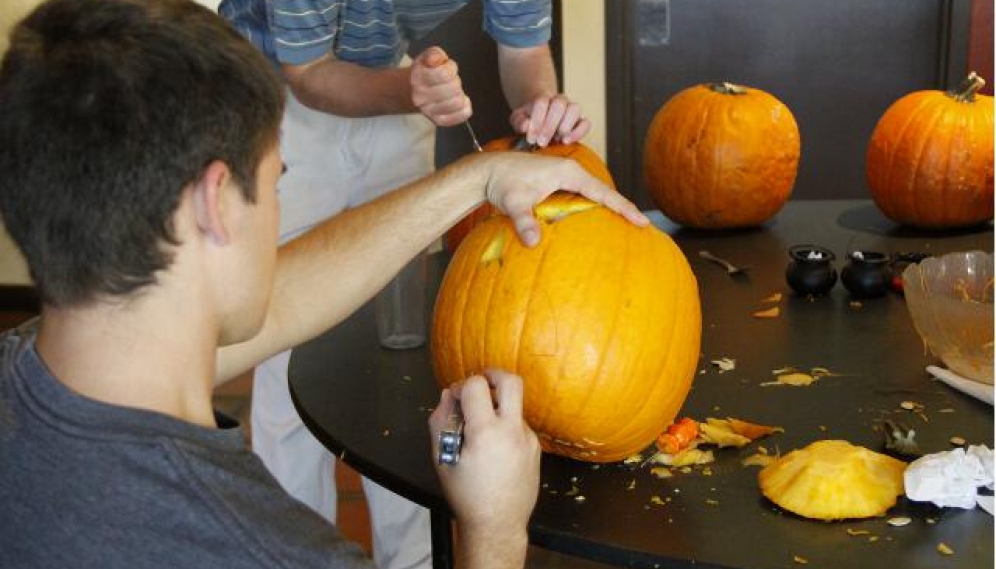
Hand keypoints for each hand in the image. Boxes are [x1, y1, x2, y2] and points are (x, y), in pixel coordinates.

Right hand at [411, 46, 471, 126]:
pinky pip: (463, 115)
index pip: (444, 74)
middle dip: (455, 81)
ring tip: (452, 92)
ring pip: (458, 103)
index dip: (450, 69)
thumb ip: (434, 54)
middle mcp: (420, 97)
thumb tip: (436, 59)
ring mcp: (429, 112)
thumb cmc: (426, 73)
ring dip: (459, 94)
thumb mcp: (428, 57)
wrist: (414, 92)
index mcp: (417, 78)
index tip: (446, 69)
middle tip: (450, 82)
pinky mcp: (439, 121)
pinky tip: (457, 101)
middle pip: (454, 89)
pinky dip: (465, 107)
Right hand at [429, 370, 540, 535]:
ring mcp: (528, 438)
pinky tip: (494, 449)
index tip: (454, 399)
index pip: (476, 385)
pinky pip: (519, 426)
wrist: (497, 524)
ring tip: (481, 430)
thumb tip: (446, 396)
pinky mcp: (536, 448)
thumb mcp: (442, 458)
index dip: (461, 386)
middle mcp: (512, 430)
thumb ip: (440, 421)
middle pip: (511, 381)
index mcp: (486, 432)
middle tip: (479, 384)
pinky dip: (505, 427)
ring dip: (497, 406)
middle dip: (492, 375)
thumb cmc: (465, 494)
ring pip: (514, 405)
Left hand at [473, 152, 648, 245]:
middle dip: (621, 206)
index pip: (602, 192)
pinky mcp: (557, 182)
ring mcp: (564, 175)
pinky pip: (581, 195)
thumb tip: (533, 242)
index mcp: (567, 172)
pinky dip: (593, 205)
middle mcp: (570, 171)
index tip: (640, 220)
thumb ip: (524, 221)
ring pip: (592, 193)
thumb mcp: (513, 203)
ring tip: (627, 221)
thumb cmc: (501, 183)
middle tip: (641, 224)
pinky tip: (597, 218)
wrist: (488, 171)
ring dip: (609, 206)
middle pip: (602, 191)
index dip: (622, 207)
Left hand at [510, 94, 590, 146]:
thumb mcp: (519, 119)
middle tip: (542, 142)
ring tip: (556, 139)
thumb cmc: (530, 118)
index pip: (542, 102)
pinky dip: (579, 132)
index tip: (531, 138)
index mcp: (543, 97)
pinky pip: (586, 123)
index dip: (537, 120)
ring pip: (575, 109)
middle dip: (550, 126)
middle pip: (559, 105)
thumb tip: (526, 125)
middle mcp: (559, 100)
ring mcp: (571, 109)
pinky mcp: (580, 121)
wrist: (542, 117)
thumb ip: (519, 121)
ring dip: (565, 126)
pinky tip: (567, 141)